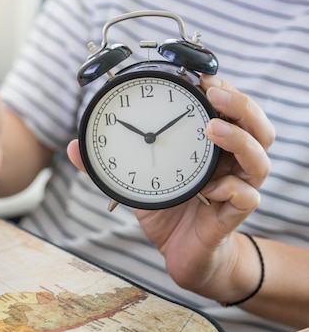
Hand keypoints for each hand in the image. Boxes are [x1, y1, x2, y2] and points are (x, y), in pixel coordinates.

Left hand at [67, 74, 274, 300]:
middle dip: (240, 105)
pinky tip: (212, 189)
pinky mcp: (231, 217)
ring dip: (239, 139)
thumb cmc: (167, 211)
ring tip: (213, 129)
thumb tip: (72, 148)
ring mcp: (235, 189)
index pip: (231, 112)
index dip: (225, 92)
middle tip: (214, 93)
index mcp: (211, 148)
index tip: (203, 77)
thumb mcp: (132, 182)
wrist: (183, 254)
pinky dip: (232, 190)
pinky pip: (246, 198)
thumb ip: (106, 164)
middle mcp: (230, 164)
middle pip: (257, 127)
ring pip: (259, 159)